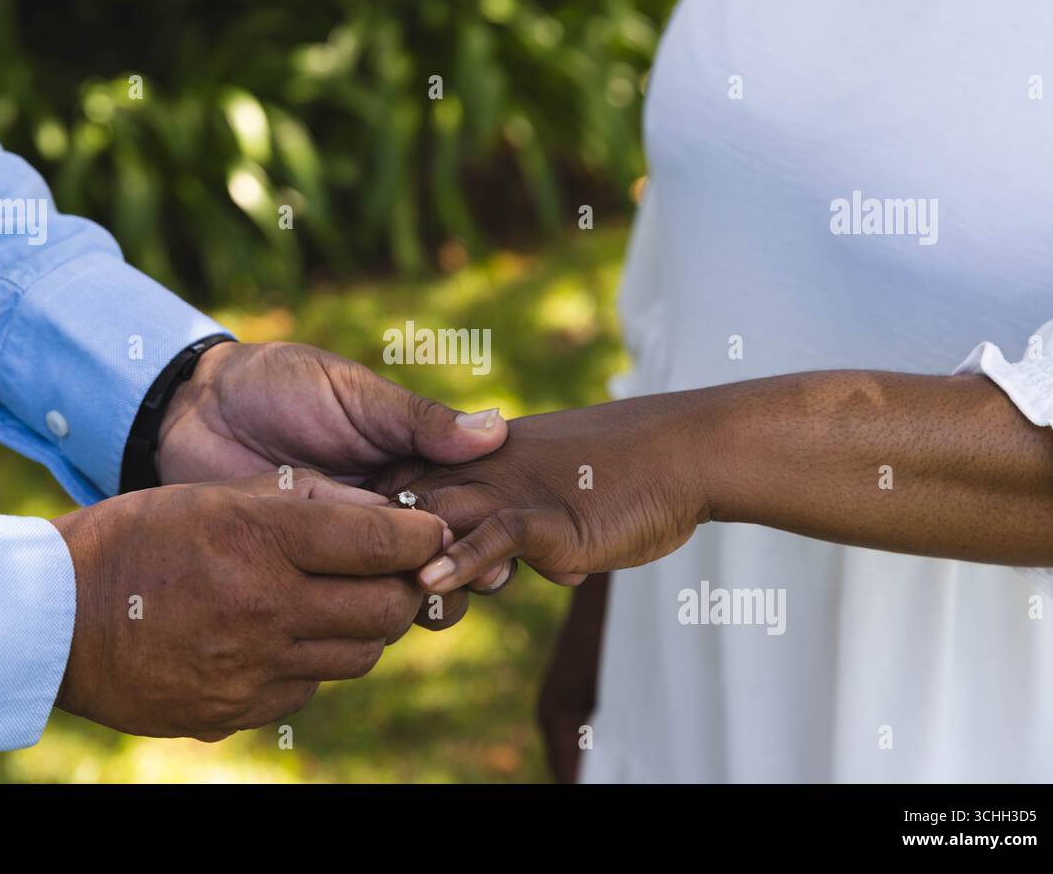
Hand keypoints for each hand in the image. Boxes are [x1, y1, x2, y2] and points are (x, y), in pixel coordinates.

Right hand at [52, 470, 449, 740]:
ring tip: (335, 601)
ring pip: (357, 656)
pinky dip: (311, 663)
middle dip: (404, 587)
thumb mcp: (216, 493)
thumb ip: (305, 502)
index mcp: (258, 539)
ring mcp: (249, 668)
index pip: (381, 544)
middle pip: (387, 611)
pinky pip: (308, 689)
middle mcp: (263, 608)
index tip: (428, 531)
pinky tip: (281, 637)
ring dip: (362, 627)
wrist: (54, 616)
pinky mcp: (234, 710)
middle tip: (391, 571)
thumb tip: (384, 517)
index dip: (422, 536)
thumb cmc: (139, 536)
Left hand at [155, 340, 514, 611]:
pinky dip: (354, 610)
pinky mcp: (299, 570)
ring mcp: (341, 545)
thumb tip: (496, 429)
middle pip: (437, 557)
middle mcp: (384, 512)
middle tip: (462, 586)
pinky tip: (363, 614)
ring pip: (392, 587)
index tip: (498, 553)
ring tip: (416, 599)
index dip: (484, 535)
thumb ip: (418, 421)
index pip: (463, 509)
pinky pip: (336, 599)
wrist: (195, 407)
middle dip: (456, 575)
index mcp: (408, 467)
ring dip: (410, 598)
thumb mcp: (354, 394)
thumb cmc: (280, 384)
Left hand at [384, 395, 713, 592]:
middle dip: (378, 551)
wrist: (686, 450)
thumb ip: (539, 525)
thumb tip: (539, 566)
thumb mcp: (565, 492)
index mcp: (478, 458)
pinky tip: (432, 581)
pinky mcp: (549, 516)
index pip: (400, 482)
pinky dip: (460, 559)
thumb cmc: (632, 473)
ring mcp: (514, 490)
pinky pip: (494, 534)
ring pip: (435, 520)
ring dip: (407, 562)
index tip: (366, 563)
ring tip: (391, 602)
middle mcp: (484, 468)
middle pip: (402, 503)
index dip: (376, 522)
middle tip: (370, 600)